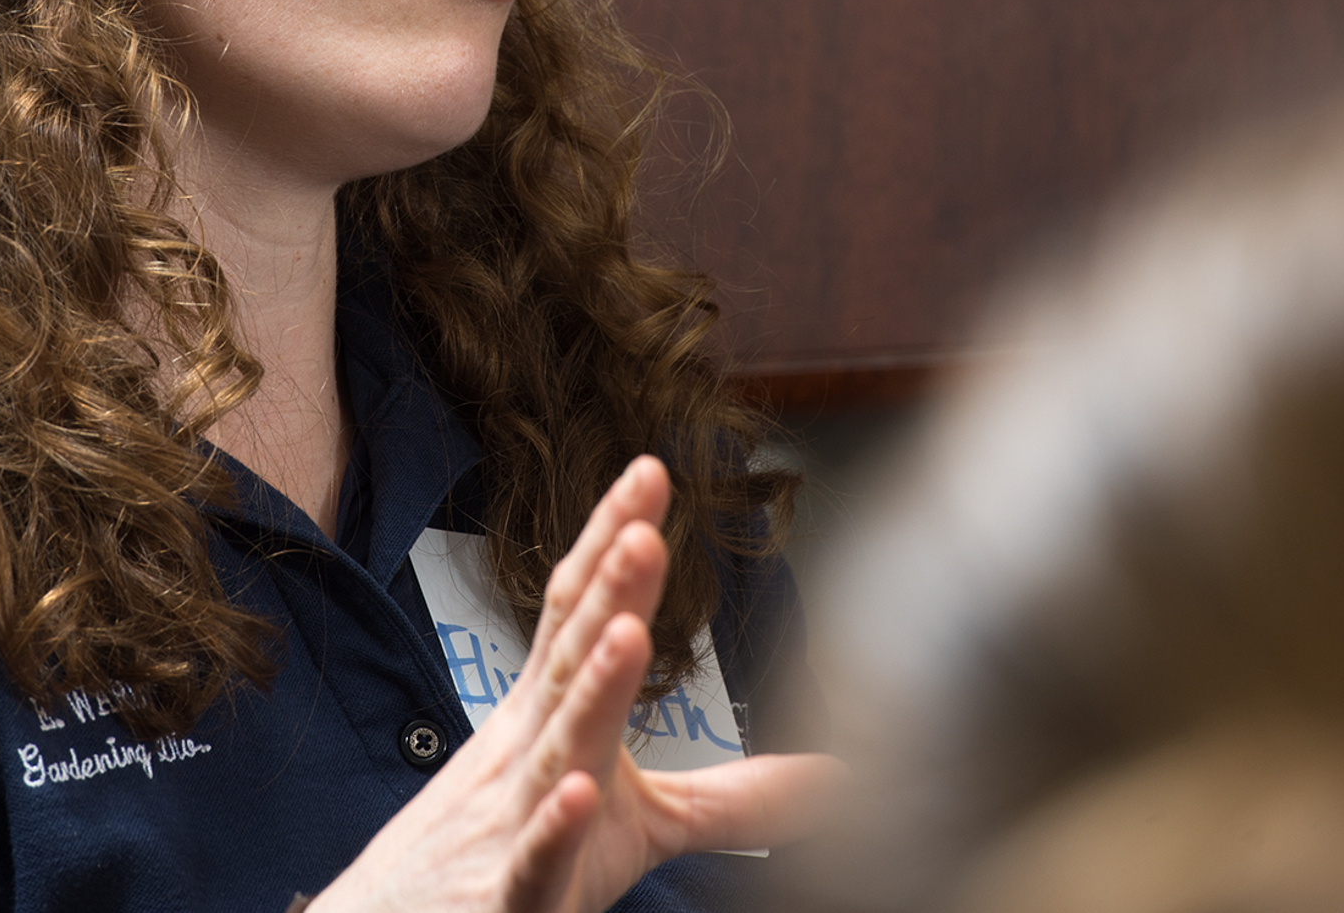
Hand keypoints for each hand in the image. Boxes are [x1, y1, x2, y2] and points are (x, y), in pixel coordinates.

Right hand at [308, 456, 843, 912]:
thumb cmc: (508, 863)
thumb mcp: (634, 824)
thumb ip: (730, 797)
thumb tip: (836, 778)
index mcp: (548, 721)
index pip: (577, 618)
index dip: (609, 546)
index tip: (649, 472)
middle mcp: (528, 756)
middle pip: (569, 663)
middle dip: (606, 594)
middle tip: (644, 527)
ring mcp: (513, 823)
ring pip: (559, 751)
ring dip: (591, 692)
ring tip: (628, 633)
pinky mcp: (507, 900)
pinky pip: (534, 864)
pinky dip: (554, 829)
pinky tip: (580, 793)